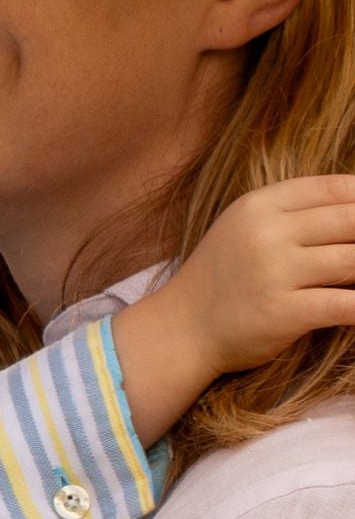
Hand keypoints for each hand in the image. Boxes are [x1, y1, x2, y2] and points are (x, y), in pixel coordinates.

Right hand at [111, 175, 354, 447]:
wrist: (180, 330)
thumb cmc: (221, 279)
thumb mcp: (245, 229)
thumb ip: (292, 214)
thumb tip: (354, 211)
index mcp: (260, 206)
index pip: (334, 188)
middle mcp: (267, 234)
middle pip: (351, 220)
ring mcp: (275, 274)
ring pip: (353, 261)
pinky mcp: (283, 313)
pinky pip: (345, 305)